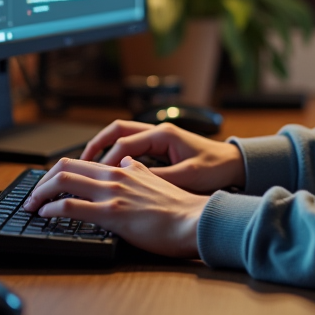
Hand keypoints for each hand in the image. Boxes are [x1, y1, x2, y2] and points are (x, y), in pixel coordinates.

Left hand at [22, 156, 208, 257]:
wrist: (194, 219)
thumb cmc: (179, 206)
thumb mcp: (158, 178)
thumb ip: (139, 170)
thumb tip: (127, 163)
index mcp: (124, 169)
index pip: (81, 161)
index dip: (59, 171)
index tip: (49, 184)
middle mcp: (115, 176)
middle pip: (66, 166)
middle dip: (42, 180)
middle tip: (33, 195)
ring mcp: (112, 194)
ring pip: (64, 181)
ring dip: (40, 193)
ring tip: (31, 205)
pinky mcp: (112, 214)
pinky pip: (71, 206)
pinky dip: (51, 208)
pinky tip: (44, 214)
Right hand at [81, 120, 245, 192]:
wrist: (235, 164)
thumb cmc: (216, 168)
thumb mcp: (188, 176)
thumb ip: (160, 179)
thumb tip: (131, 183)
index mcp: (163, 134)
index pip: (124, 143)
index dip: (107, 160)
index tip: (96, 177)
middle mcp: (158, 131)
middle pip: (117, 131)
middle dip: (96, 145)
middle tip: (79, 163)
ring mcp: (158, 138)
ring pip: (122, 137)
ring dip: (104, 149)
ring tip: (87, 166)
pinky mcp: (160, 147)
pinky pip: (131, 147)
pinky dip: (116, 156)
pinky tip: (109, 172)